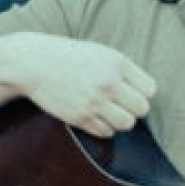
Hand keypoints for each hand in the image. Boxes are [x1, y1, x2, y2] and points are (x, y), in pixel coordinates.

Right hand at [15, 34, 156, 138]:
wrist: (35, 63)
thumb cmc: (69, 57)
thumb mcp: (101, 53)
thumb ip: (124, 70)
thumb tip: (146, 93)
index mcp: (117, 63)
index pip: (150, 89)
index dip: (142, 92)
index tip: (131, 91)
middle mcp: (108, 83)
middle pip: (141, 109)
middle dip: (133, 109)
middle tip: (120, 104)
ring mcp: (94, 101)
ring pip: (126, 124)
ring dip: (120, 120)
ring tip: (109, 112)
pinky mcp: (80, 117)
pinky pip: (105, 132)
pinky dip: (103, 127)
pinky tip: (94, 116)